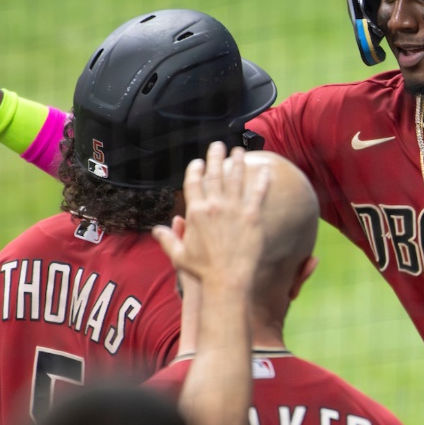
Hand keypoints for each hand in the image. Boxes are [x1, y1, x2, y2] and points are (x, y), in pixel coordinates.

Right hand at [152, 143, 269, 292]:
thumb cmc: (204, 270)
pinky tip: (267, 169)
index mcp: (195, 212)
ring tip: (239, 151)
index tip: (198, 162)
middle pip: (214, 174)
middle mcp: (214, 206)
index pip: (193, 182)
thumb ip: (168, 240)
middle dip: (216, 157)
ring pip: (236, 178)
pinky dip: (262, 180)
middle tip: (219, 146)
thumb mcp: (179, 255)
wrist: (228, 278)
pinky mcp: (252, 216)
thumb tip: (157, 230)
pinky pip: (258, 193)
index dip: (195, 169)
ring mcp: (234, 209)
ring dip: (238, 162)